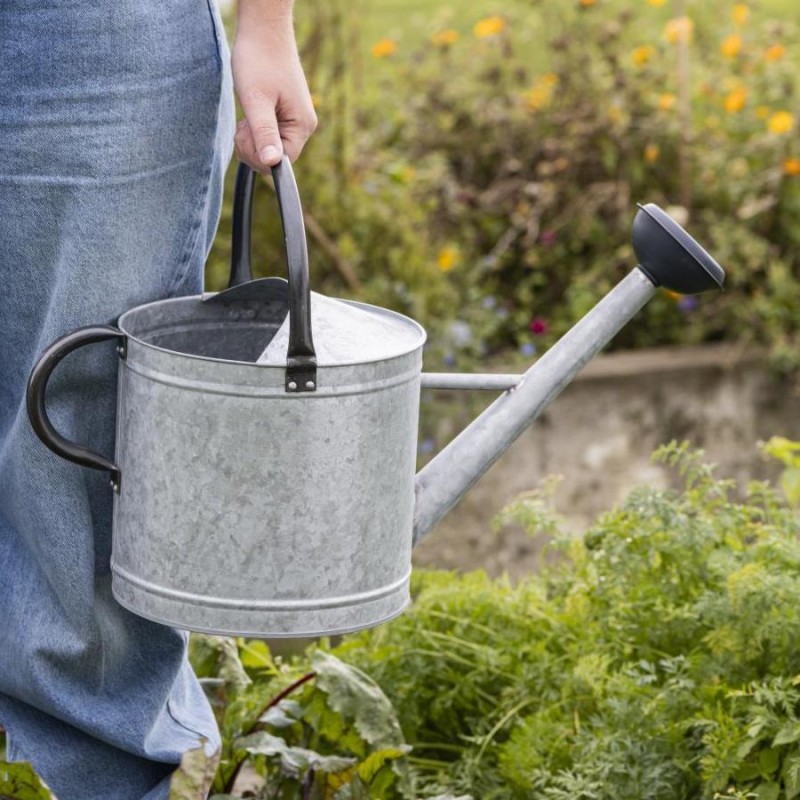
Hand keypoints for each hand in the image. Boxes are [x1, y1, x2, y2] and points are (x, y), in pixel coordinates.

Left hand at [232, 2, 316, 169]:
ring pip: (270, 148)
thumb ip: (264, 133)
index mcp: (302, 125)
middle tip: (244, 122)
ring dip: (253, 139)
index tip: (246, 133)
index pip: (283, 161)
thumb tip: (272, 163)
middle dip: (254, 147)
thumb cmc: (258, 60)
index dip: (260, 156)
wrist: (263, 30)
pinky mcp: (286, 115)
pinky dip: (256, 130)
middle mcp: (303, 126)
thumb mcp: (256, 100)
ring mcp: (295, 121)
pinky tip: (252, 112)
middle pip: (276, 158)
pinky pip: (270, 136)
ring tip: (248, 115)